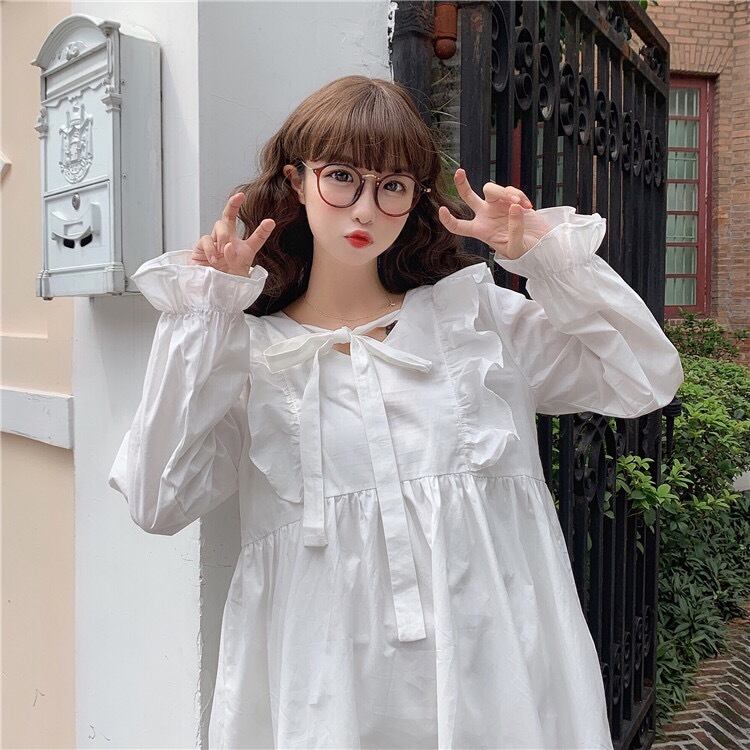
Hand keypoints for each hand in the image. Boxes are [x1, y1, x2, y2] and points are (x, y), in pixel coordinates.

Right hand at [189, 192, 275, 275]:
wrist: (210, 289)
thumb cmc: (226, 279)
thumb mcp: (237, 272)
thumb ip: (235, 259)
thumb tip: (227, 245)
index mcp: (243, 248)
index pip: (256, 237)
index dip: (263, 230)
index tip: (271, 222)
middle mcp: (229, 240)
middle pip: (229, 216)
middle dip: (233, 204)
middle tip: (239, 197)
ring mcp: (214, 241)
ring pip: (219, 225)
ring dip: (223, 235)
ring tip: (223, 250)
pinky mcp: (201, 245)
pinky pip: (206, 239)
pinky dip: (210, 248)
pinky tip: (213, 259)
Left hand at [437, 169, 551, 259]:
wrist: (541, 246)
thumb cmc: (524, 252)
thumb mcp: (516, 249)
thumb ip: (514, 230)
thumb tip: (514, 208)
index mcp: (481, 231)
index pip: (459, 226)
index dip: (448, 220)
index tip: (441, 210)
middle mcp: (486, 216)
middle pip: (469, 197)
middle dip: (462, 184)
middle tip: (459, 172)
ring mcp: (498, 207)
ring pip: (491, 189)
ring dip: (504, 193)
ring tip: (518, 204)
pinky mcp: (512, 200)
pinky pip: (511, 190)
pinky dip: (519, 195)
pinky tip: (527, 206)